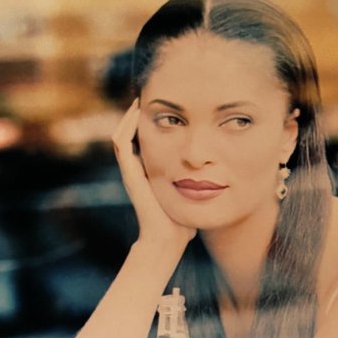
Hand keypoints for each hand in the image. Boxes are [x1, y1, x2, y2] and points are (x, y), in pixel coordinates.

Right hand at [112, 99, 195, 255]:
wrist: (168, 241)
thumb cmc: (182, 225)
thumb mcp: (191, 197)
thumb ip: (198, 186)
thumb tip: (216, 177)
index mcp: (149, 173)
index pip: (145, 141)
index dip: (152, 124)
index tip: (165, 108)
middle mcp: (137, 170)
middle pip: (130, 134)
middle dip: (139, 115)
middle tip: (149, 96)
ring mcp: (131, 172)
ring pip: (121, 134)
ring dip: (129, 116)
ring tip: (140, 99)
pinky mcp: (130, 174)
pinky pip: (121, 143)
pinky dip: (126, 126)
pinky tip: (137, 112)